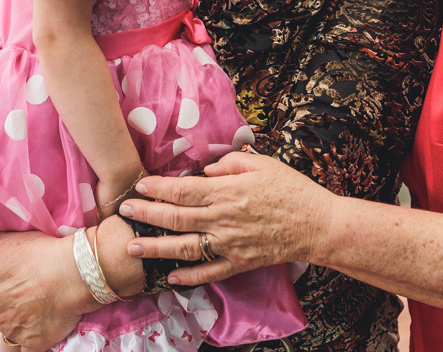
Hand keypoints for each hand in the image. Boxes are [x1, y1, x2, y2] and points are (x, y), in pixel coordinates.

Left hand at [0, 231, 89, 350]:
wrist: (76, 272)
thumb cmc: (40, 254)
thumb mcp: (4, 242)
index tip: (15, 276)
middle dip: (9, 302)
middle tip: (30, 287)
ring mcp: (14, 333)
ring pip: (12, 328)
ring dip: (21, 318)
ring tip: (42, 301)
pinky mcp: (35, 343)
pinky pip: (26, 347)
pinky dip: (31, 338)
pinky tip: (40, 326)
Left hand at [120, 152, 334, 286]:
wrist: (318, 224)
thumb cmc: (292, 189)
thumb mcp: (263, 164)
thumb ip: (230, 164)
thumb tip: (205, 171)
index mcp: (227, 192)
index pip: (183, 190)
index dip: (158, 188)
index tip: (140, 186)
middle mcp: (223, 219)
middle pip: (176, 217)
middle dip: (146, 214)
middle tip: (124, 211)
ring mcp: (230, 244)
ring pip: (184, 247)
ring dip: (156, 248)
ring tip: (133, 246)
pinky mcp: (240, 262)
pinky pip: (209, 272)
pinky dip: (188, 277)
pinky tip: (170, 277)